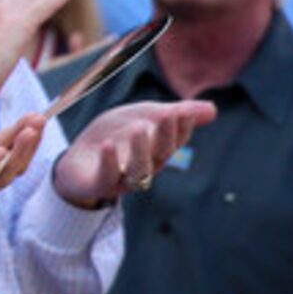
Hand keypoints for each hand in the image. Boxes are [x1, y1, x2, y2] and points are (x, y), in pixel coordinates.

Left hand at [50, 99, 216, 207]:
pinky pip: (105, 178)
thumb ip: (174, 114)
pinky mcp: (96, 184)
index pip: (174, 142)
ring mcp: (120, 178)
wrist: (78, 159)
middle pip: (159, 156)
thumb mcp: (144, 118)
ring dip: (140, 150)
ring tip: (139, 128)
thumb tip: (214, 109)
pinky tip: (108, 145)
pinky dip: (108, 162)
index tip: (183, 111)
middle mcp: (143, 168)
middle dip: (165, 136)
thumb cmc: (116, 137)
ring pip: (137, 171)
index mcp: (156, 152)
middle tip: (166, 115)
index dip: (181, 128)